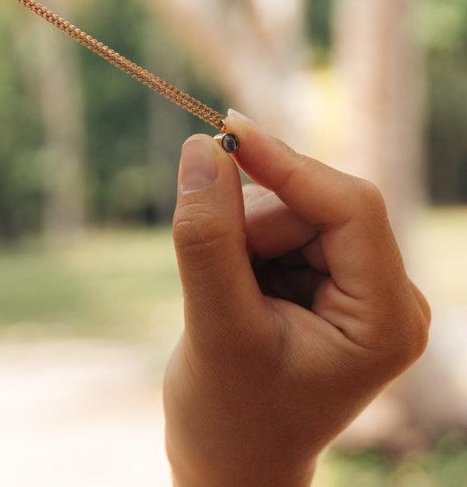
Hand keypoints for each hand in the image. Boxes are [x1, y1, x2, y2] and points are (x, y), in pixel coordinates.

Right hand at [163, 110, 429, 486]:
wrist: (228, 456)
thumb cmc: (228, 414)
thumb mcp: (215, 326)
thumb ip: (208, 236)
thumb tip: (200, 147)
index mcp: (386, 317)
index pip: (350, 207)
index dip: (287, 163)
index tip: (224, 131)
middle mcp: (385, 293)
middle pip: (314, 204)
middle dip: (251, 224)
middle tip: (211, 274)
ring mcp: (356, 285)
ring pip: (288, 210)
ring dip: (241, 237)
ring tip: (223, 301)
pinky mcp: (325, 278)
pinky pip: (276, 225)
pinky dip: (241, 245)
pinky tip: (233, 295)